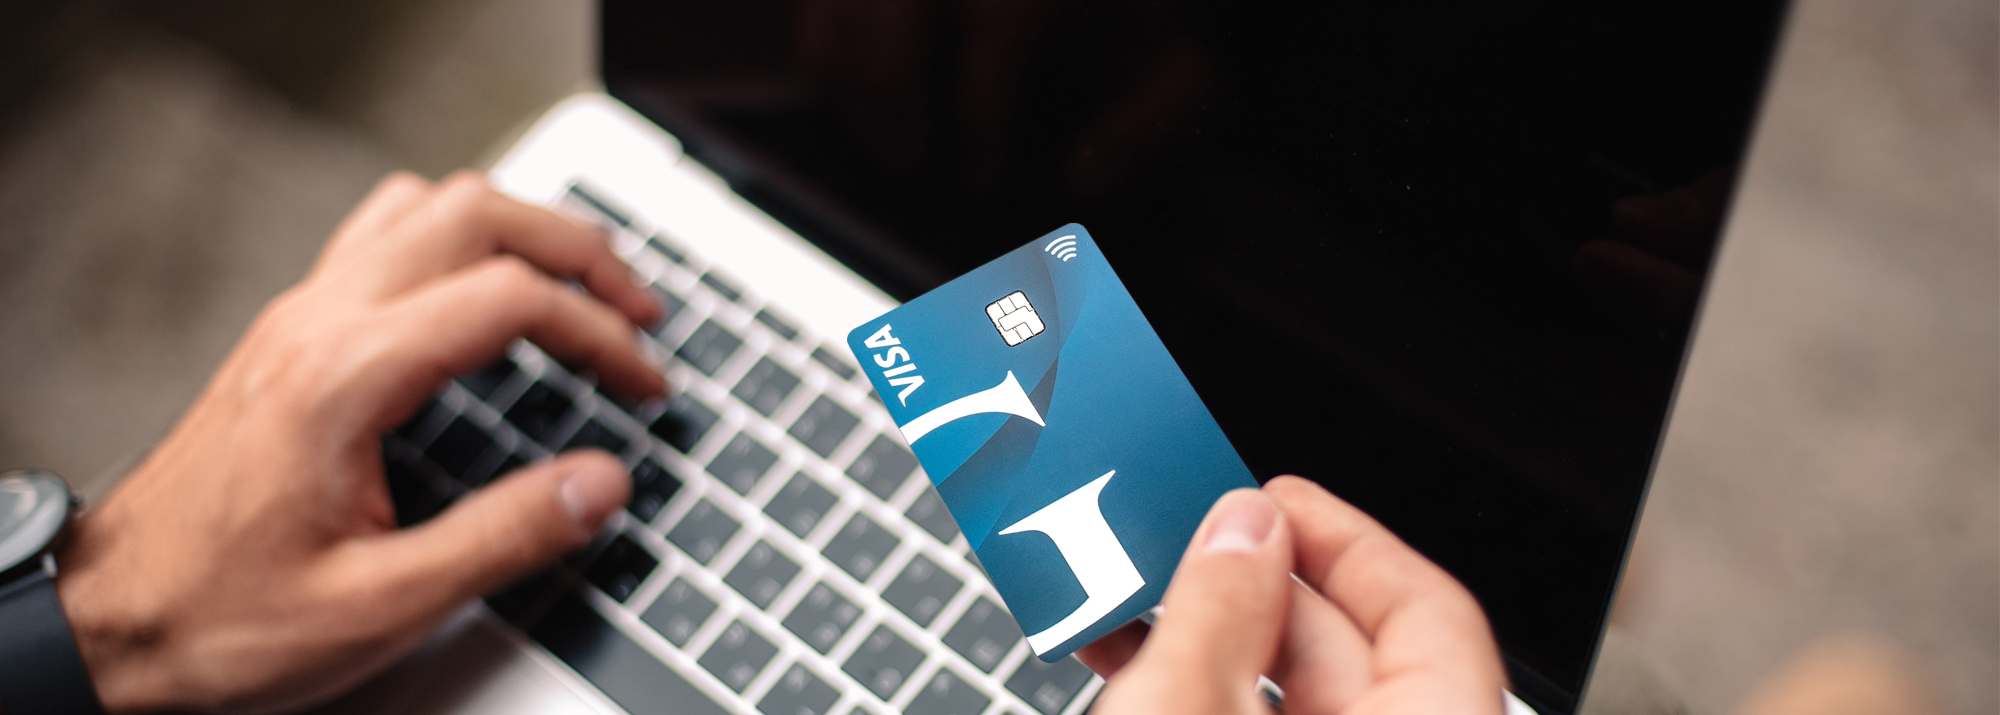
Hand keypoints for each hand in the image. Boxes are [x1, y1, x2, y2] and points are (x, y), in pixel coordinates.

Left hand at [52, 172, 666, 713]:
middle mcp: (319, 322)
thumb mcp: (383, 604)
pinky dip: (458, 240)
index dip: (601, 336)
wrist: (110, 622)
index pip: (510, 300)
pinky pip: (386, 234)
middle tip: (640, 310)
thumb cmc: (223, 617)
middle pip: (476, 214)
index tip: (645, 385)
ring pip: (429, 206)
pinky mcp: (291, 333)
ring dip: (518, 230)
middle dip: (578, 251)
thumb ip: (503, 538)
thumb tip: (602, 484)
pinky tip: (486, 293)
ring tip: (579, 286)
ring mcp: (300, 317)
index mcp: (345, 376)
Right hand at [1078, 476, 1506, 713]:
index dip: (1345, 539)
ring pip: (1292, 709)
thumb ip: (1217, 610)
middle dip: (1252, 592)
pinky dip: (1201, 703)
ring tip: (1126, 607)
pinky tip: (1128, 671)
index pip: (1428, 612)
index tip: (1270, 497)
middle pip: (1352, 656)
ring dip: (1210, 651)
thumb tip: (1242, 530)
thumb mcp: (1183, 712)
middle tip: (1177, 541)